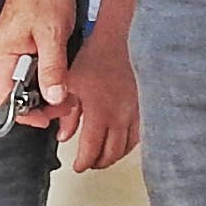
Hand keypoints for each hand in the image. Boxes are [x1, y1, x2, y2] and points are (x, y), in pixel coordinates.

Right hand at [0, 0, 79, 109]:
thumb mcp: (52, 34)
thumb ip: (52, 68)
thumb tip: (54, 98)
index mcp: (4, 53)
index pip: (3, 97)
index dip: (22, 113)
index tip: (45, 118)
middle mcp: (7, 52)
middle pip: (16, 92)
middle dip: (40, 103)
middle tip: (65, 103)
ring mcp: (17, 45)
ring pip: (28, 80)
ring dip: (48, 88)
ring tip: (69, 90)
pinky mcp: (29, 39)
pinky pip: (36, 66)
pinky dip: (50, 74)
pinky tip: (65, 72)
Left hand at [56, 20, 140, 173]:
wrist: (114, 39)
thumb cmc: (92, 57)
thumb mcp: (70, 85)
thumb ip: (66, 115)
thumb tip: (63, 135)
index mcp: (100, 111)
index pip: (92, 149)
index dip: (83, 162)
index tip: (78, 166)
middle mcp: (120, 114)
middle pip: (112, 152)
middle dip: (98, 163)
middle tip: (88, 164)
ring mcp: (134, 110)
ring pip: (127, 146)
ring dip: (114, 156)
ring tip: (103, 157)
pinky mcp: (142, 105)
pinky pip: (139, 133)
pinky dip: (129, 143)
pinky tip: (121, 142)